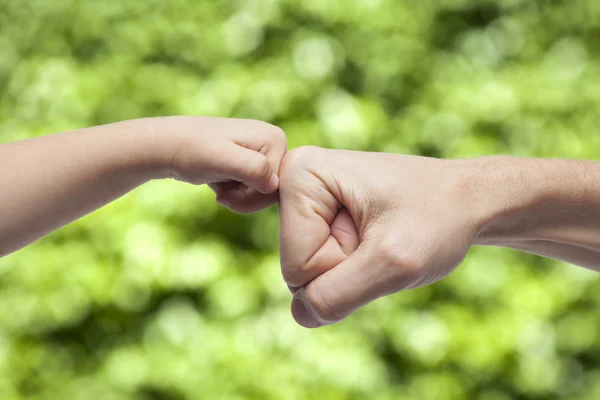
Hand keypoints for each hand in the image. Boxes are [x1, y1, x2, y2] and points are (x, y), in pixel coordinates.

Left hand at [148, 116, 286, 212]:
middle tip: (221, 195)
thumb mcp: (222, 160)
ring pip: (262, 193)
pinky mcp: (251, 161)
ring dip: (239, 197)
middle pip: (273, 190)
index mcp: (275, 138)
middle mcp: (274, 142)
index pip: (279, 185)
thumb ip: (252, 169)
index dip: (253, 198)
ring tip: (218, 185)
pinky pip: (253, 189)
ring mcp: (263, 152)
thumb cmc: (192, 151)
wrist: (168, 146)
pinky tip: (219, 183)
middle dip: (246, 199)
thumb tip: (275, 184)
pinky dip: (235, 193)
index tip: (225, 193)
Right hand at [278, 146, 480, 327]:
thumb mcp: (393, 262)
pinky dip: (353, 267)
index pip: (296, 266)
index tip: (379, 233)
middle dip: (346, 268)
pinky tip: (373, 239)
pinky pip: (320, 268)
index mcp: (300, 174)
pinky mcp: (317, 217)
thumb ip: (338, 295)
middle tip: (381, 237)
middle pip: (297, 270)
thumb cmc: (438, 218)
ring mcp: (305, 201)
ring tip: (380, 236)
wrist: (466, 201)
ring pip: (309, 274)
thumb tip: (300, 315)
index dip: (344, 265)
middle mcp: (294, 181)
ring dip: (352, 269)